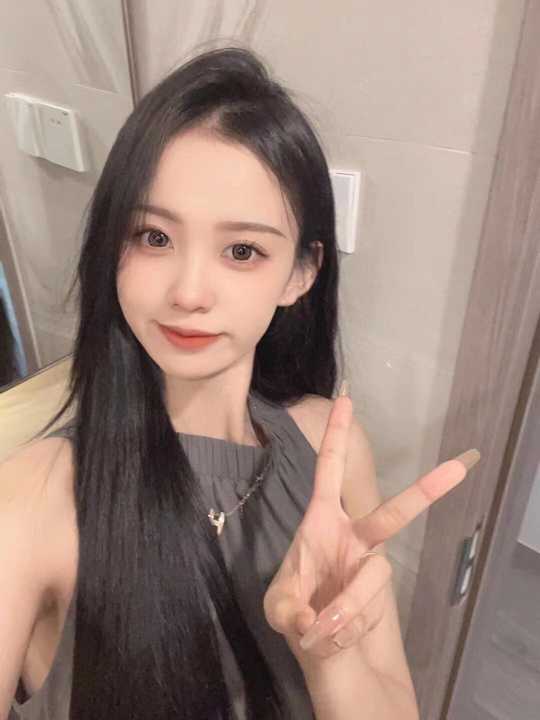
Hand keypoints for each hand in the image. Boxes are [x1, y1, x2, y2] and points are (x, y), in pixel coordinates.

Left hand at [263, 386, 480, 662]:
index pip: (328, 470)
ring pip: (373, 579)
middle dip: (424, 492)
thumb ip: (289, 610)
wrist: (325, 654)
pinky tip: (332, 636)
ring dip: (345, 609)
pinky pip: (371, 607)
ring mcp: (370, 566)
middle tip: (458, 467)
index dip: (336, 436)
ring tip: (319, 630)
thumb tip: (312, 619)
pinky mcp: (381, 595)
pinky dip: (347, 626)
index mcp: (320, 522)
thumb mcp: (279, 610)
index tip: (345, 399)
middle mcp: (352, 537)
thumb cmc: (297, 614)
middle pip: (391, 514)